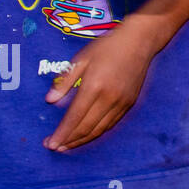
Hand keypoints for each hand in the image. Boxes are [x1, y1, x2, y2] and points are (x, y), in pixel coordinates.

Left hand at [42, 14, 160, 151]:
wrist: (139, 41)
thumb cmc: (107, 47)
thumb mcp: (81, 58)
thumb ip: (65, 80)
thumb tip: (49, 100)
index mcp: (94, 86)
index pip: (74, 117)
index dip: (62, 133)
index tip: (49, 144)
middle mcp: (109, 98)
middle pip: (86, 127)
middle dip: (69, 140)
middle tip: (54, 146)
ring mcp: (121, 102)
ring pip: (99, 129)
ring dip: (82, 140)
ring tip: (67, 146)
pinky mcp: (129, 103)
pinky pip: (111, 124)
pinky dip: (97, 133)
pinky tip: (87, 135)